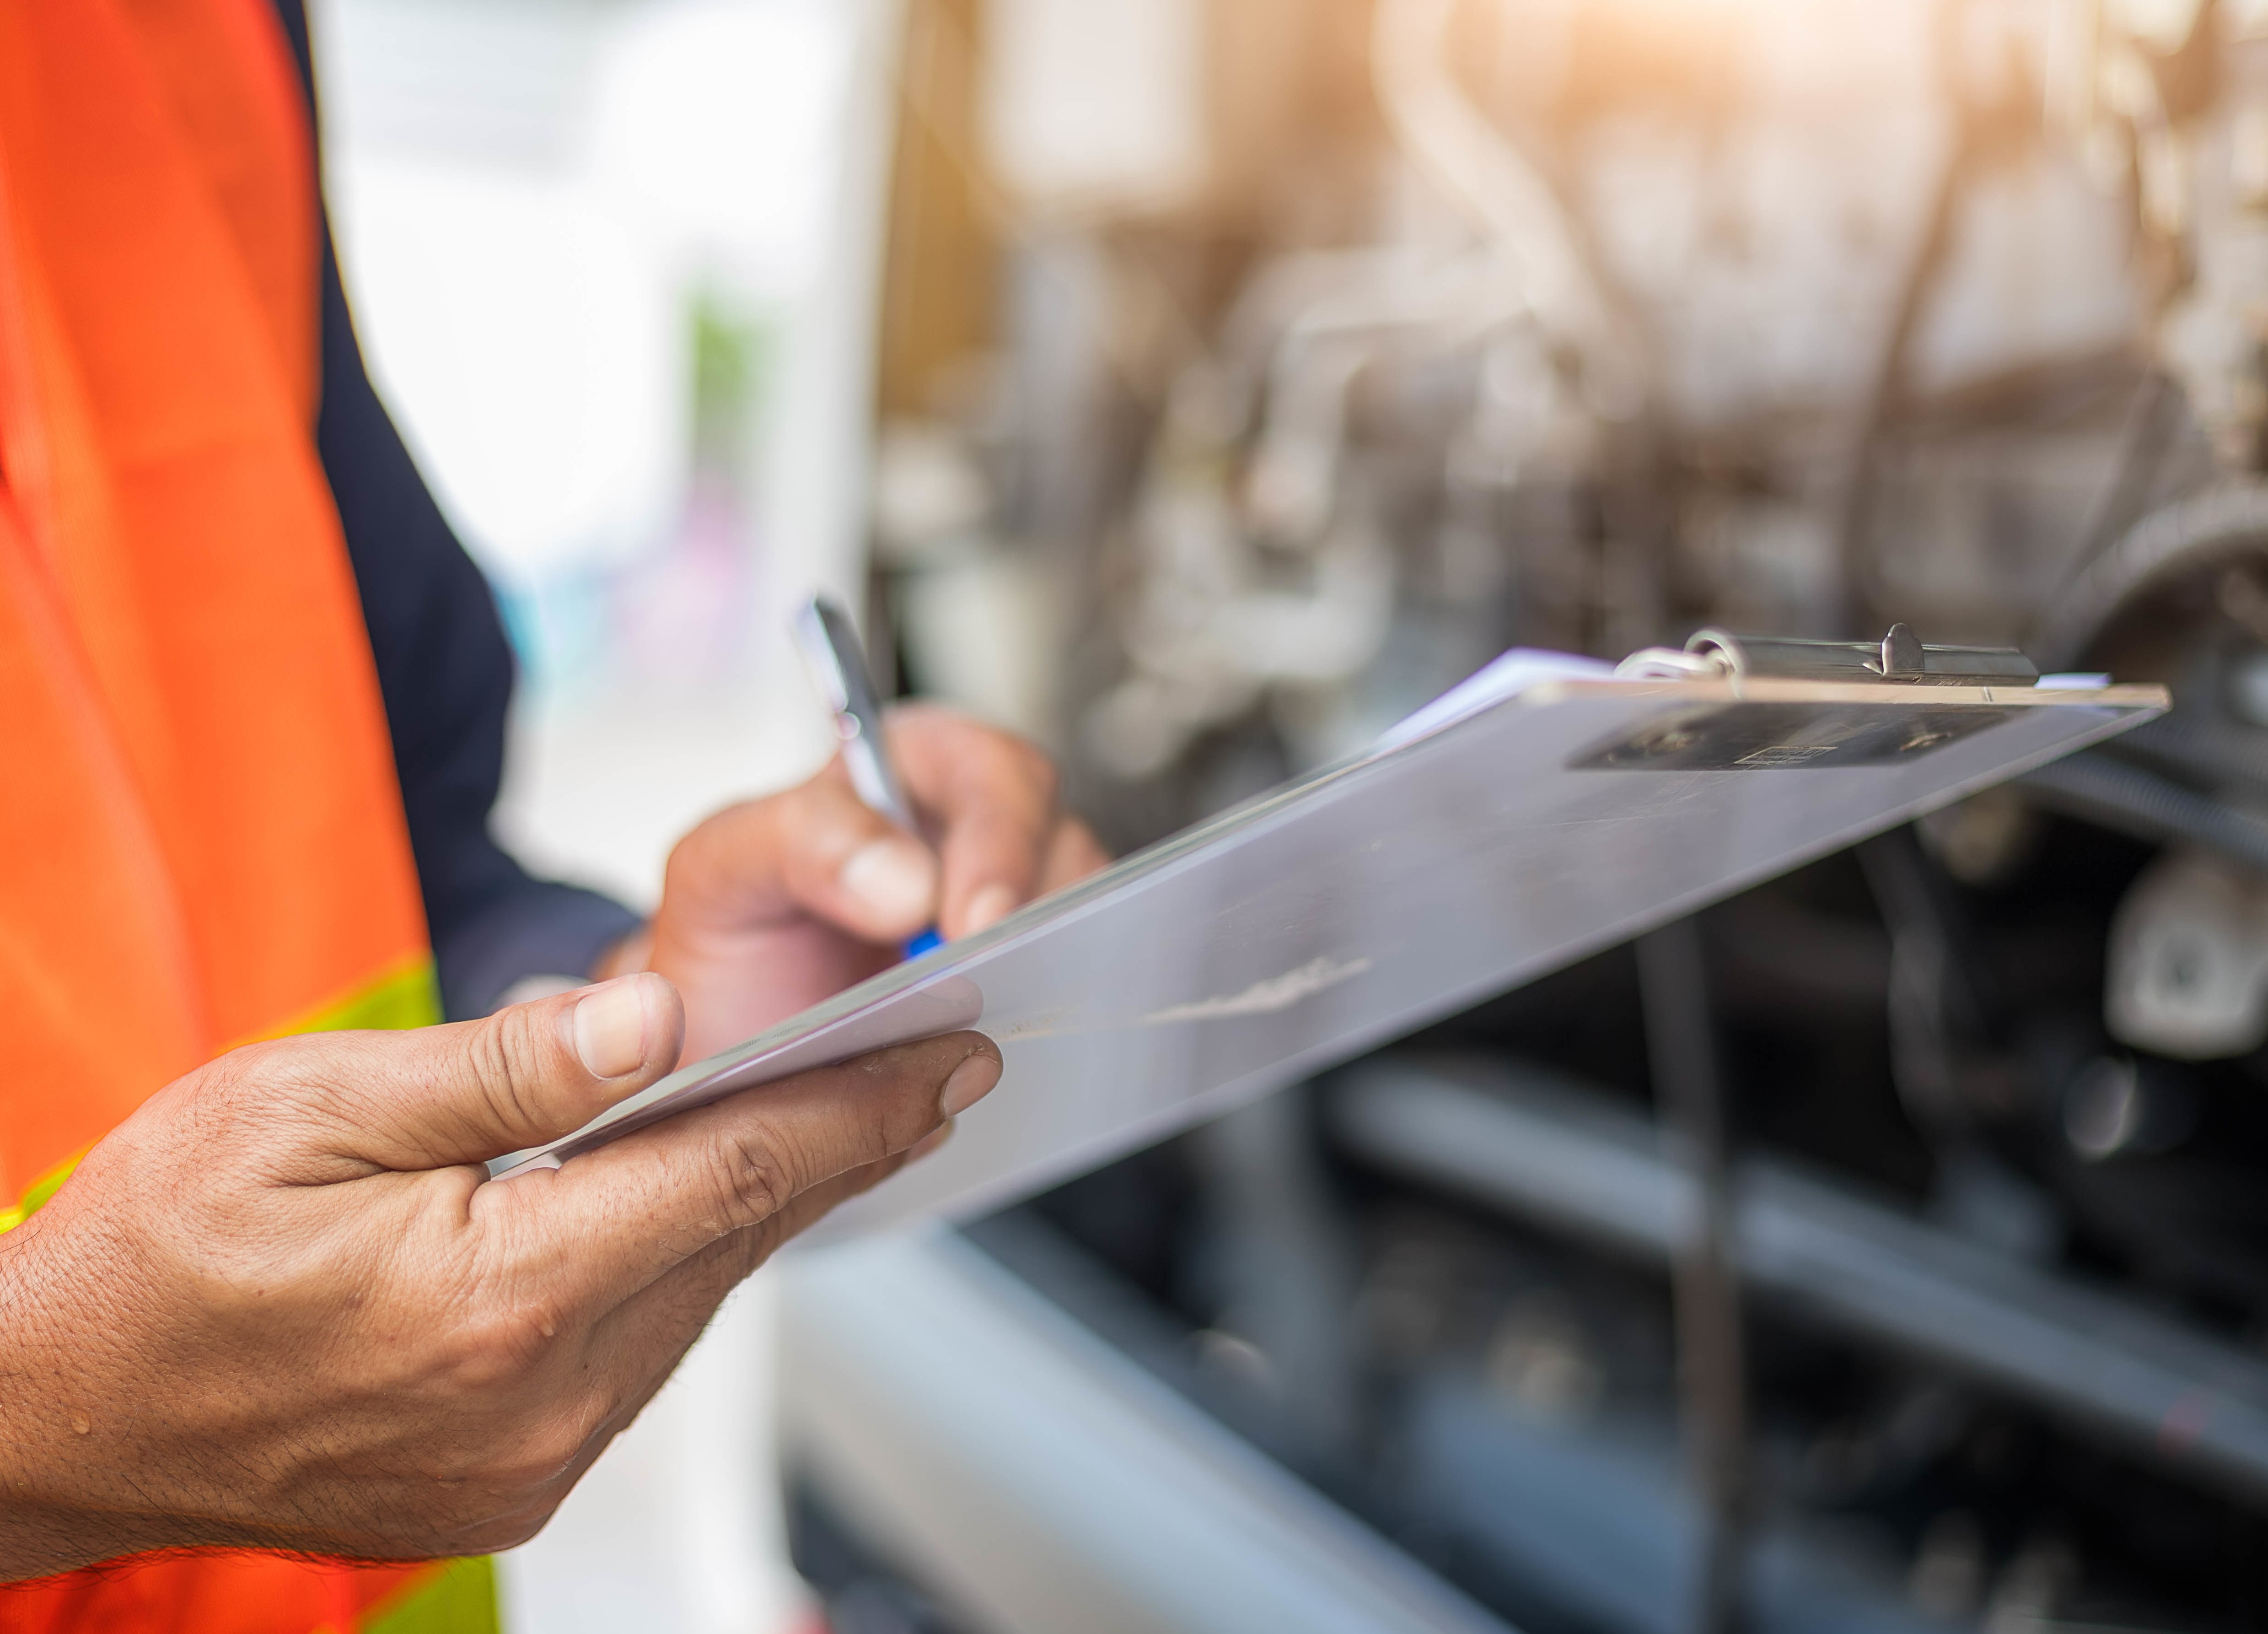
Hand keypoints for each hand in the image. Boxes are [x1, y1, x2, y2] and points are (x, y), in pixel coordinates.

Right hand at [0, 973, 999, 1579]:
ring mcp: (526, 1462)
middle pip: (734, 1242)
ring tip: (821, 1119)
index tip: (953, 1054)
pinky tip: (687, 1211)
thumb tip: (655, 1017)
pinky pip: (635, 1361)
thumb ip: (499, 1068)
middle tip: (925, 1067)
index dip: (859, 1106)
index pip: (736, 1174)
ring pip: (693, 1303)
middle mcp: (538, 1402)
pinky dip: (675, 1276)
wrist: (49, 1414)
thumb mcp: (300, 1109)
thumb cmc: (151, 1254)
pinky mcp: (505, 1487)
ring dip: (754, 1211)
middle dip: (835, 1147)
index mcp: (500, 1294)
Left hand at [640, 703, 1109, 1061]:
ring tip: (988, 1023)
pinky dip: (1048, 1022)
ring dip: (1049, 971)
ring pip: (1082, 922)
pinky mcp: (1022, 987)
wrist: (725, 1037)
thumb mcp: (722, 869)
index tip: (974, 920)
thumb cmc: (728, 937)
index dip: (999, 839)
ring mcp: (1006, 912)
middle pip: (1060, 845)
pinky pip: (1070, 994)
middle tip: (992, 984)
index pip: (991, 770)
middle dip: (1036, 914)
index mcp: (907, 771)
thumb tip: (906, 879)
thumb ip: (800, 841)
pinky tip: (995, 1052)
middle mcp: (971, 834)